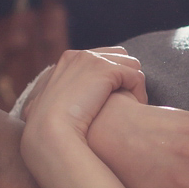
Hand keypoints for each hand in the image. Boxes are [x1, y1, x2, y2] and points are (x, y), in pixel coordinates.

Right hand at [21, 48, 147, 179]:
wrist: (49, 132)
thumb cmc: (51, 129)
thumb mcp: (53, 106)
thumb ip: (65, 97)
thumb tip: (65, 104)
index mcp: (68, 60)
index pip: (103, 56)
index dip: (114, 75)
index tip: (117, 96)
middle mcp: (81, 55)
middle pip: (120, 55)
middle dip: (126, 75)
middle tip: (128, 101)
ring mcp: (93, 60)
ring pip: (132, 65)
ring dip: (135, 85)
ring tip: (133, 106)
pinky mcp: (106, 70)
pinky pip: (136, 77)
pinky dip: (139, 93)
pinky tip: (136, 108)